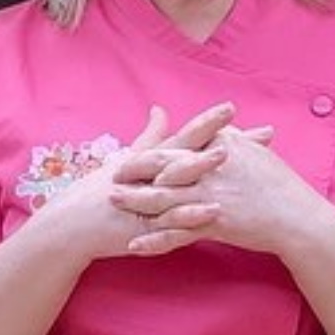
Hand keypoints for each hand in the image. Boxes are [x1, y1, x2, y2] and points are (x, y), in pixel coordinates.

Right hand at [31, 104, 234, 261]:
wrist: (70, 227)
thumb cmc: (99, 193)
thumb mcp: (127, 160)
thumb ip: (149, 138)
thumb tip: (160, 110)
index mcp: (152, 159)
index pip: (186, 135)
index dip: (212, 122)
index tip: (235, 107)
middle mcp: (153, 174)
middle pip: (196, 152)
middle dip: (231, 143)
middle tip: (264, 132)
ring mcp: (150, 198)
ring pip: (183, 180)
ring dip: (206, 167)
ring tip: (232, 156)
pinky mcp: (146, 226)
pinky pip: (172, 219)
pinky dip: (191, 214)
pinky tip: (214, 211)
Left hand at [112, 115, 319, 257]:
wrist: (298, 218)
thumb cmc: (280, 185)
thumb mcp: (255, 153)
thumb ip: (230, 139)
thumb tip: (217, 130)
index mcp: (221, 146)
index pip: (179, 145)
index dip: (152, 151)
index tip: (130, 154)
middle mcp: (213, 168)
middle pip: (165, 167)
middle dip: (135, 171)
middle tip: (110, 176)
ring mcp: (212, 195)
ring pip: (165, 198)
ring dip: (136, 201)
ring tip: (114, 203)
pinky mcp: (214, 222)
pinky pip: (178, 232)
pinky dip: (156, 238)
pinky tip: (136, 245)